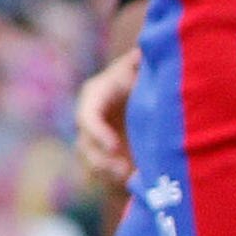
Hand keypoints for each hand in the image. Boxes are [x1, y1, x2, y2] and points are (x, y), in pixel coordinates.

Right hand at [75, 43, 141, 192]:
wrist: (151, 88)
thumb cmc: (147, 73)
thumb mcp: (142, 65)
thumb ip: (140, 60)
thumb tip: (143, 51)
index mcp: (96, 94)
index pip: (86, 116)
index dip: (96, 132)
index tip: (115, 146)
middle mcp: (91, 118)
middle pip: (84, 144)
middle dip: (101, 159)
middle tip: (124, 170)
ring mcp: (98, 138)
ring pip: (91, 161)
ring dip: (107, 173)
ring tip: (131, 180)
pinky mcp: (108, 153)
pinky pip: (104, 171)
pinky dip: (117, 180)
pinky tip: (138, 184)